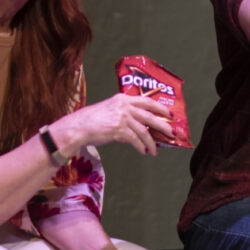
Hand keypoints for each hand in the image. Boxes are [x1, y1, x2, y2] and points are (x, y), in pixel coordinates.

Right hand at [53, 93, 173, 156]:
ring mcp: (122, 117)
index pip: (146, 101)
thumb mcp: (109, 108)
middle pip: (149, 116)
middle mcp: (124, 106)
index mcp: (123, 98)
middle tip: (171, 133)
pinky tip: (143, 151)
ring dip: (151, 142)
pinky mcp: (118, 129)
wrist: (78, 127)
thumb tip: (139, 123)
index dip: (160, 108)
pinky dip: (141, 146)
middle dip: (162, 126)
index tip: (169, 114)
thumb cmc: (91, 120)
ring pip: (143, 131)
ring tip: (155, 150)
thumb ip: (123, 112)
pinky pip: (135, 140)